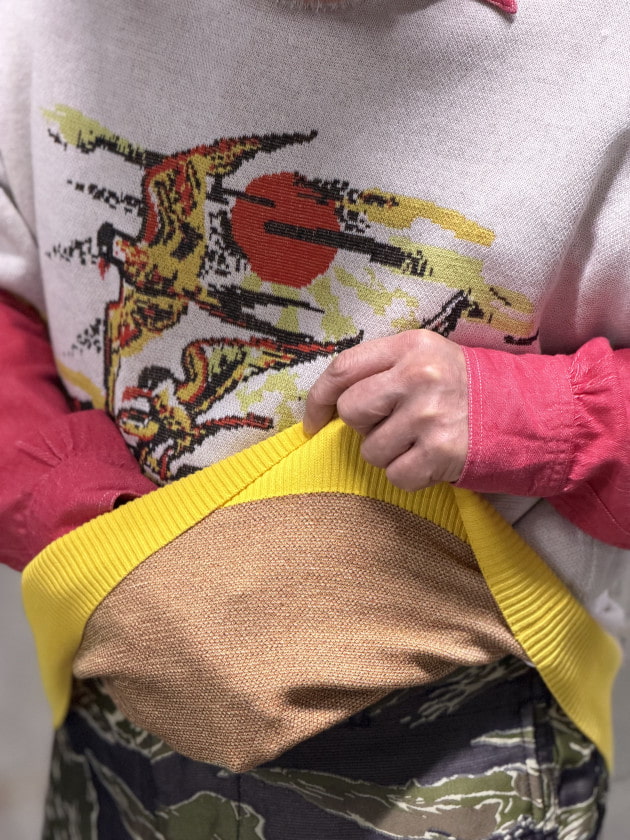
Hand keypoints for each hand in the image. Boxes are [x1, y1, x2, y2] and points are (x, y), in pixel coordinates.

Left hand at [303, 330, 468, 490]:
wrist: (532, 414)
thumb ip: (384, 369)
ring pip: (370, 450)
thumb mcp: (430, 358)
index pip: (342, 369)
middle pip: (351, 411)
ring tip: (420, 441)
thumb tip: (330, 403)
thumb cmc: (469, 388)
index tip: (313, 421)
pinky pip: (395, 476)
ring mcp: (429, 415)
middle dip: (364, 426)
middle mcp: (418, 376)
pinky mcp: (441, 452)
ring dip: (389, 454)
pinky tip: (432, 460)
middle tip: (394, 424)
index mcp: (411, 346)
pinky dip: (409, 476)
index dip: (318, 399)